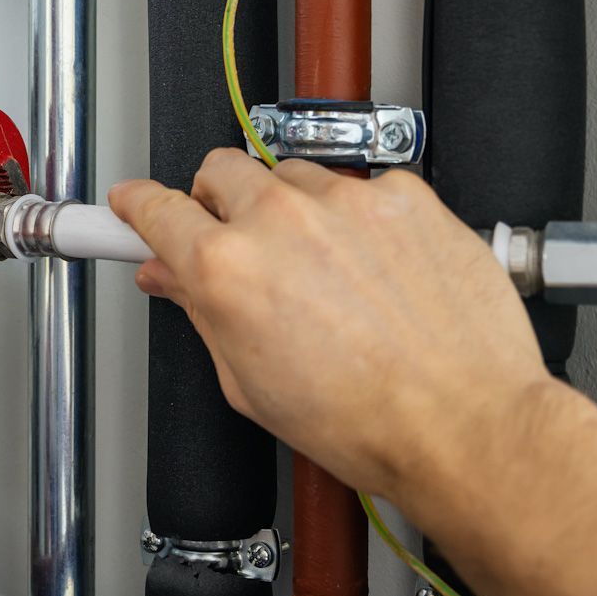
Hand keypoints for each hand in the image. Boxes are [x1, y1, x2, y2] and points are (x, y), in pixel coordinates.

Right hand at [110, 152, 553, 498]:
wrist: (463, 424)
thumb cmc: (366, 421)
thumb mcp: (249, 383)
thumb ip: (202, 314)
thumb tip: (177, 279)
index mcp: (227, 268)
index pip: (155, 208)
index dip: (137, 207)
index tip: (134, 205)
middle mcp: (281, 220)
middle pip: (220, 171)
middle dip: (216, 202)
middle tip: (235, 242)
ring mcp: (347, 201)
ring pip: (293, 174)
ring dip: (292, 208)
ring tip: (322, 268)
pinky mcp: (405, 196)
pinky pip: (364, 186)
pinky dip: (361, 217)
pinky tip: (374, 266)